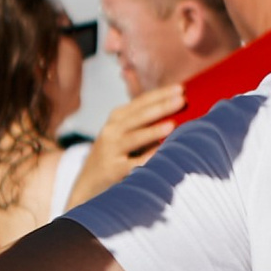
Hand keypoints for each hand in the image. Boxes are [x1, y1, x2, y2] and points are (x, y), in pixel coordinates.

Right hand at [68, 81, 183, 207]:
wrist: (89, 182)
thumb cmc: (117, 154)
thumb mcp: (126, 132)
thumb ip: (147, 120)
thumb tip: (178, 107)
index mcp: (118, 117)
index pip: (141, 102)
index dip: (161, 94)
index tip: (181, 88)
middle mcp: (112, 130)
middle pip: (139, 116)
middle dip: (161, 107)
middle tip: (181, 99)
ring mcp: (111, 150)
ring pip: (134, 138)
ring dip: (153, 131)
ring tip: (171, 125)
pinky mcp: (113, 170)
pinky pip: (134, 164)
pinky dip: (148, 159)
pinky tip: (162, 154)